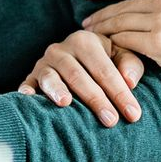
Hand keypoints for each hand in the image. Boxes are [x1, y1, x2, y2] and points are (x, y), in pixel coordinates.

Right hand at [17, 30, 146, 126]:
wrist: (77, 56)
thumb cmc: (104, 59)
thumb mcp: (121, 55)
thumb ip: (130, 64)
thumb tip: (130, 81)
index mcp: (85, 41)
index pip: (105, 70)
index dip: (120, 92)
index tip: (133, 114)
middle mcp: (61, 49)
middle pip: (79, 76)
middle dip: (96, 99)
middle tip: (111, 120)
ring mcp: (43, 63)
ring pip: (51, 78)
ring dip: (58, 90)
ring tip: (66, 103)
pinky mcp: (31, 77)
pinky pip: (28, 84)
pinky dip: (27, 90)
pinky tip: (29, 98)